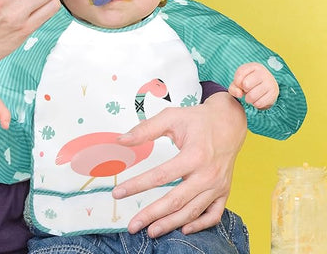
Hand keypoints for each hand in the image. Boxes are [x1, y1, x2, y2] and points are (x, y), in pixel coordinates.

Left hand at [112, 92, 245, 237]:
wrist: (229, 121)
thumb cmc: (198, 119)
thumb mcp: (171, 117)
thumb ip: (145, 129)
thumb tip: (122, 140)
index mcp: (194, 155)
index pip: (161, 176)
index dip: (137, 185)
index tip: (119, 193)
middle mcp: (207, 174)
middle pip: (176, 200)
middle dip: (152, 214)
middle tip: (132, 225)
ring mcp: (218, 185)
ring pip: (192, 211)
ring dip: (170, 223)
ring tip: (151, 231)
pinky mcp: (224, 191)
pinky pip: (214, 215)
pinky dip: (200, 225)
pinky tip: (183, 228)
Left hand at [229, 62, 278, 108]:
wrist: (267, 90)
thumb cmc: (249, 84)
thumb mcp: (239, 83)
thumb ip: (234, 88)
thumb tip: (239, 94)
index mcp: (254, 66)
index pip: (240, 73)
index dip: (237, 82)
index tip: (240, 84)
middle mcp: (263, 72)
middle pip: (246, 84)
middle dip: (244, 90)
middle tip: (247, 90)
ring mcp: (270, 82)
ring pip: (252, 96)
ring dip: (248, 99)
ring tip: (251, 96)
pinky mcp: (274, 93)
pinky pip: (259, 103)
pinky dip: (255, 104)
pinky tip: (258, 100)